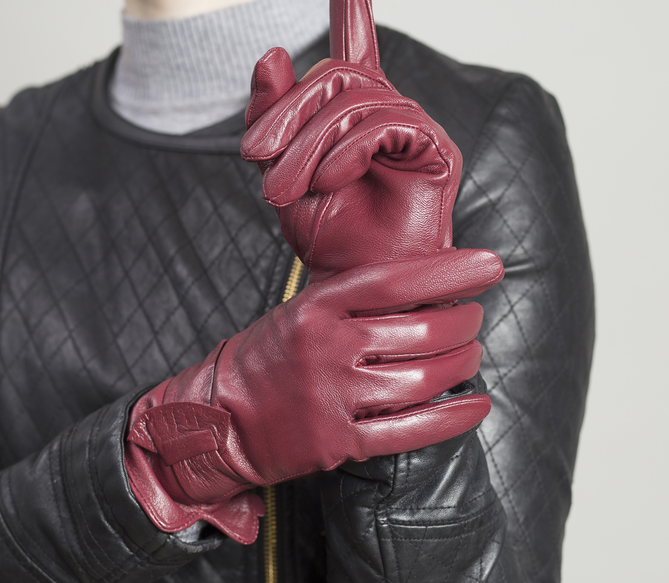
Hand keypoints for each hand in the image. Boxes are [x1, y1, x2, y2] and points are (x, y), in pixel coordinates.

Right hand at [124, 252, 502, 543]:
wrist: (220, 416)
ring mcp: (334, 397)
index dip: (448, 271)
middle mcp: (327, 348)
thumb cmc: (268, 356)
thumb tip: (424, 291)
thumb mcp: (302, 311)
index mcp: (316, 307)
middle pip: (418, 331)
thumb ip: (355, 301)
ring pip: (423, 379)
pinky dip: (453, 417)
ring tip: (472, 351)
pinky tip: (477, 403)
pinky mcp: (340, 442)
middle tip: (474, 315)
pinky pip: (411, 430)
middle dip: (463, 321)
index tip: (487, 265)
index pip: (394, 280)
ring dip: (462, 362)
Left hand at [241, 0, 462, 282]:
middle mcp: (387, 107)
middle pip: (335, 74)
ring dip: (308, 142)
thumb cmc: (323, 232)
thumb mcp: (279, 171)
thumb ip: (273, 115)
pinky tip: (330, 180)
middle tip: (255, 162)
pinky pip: (384, 123)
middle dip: (288, 116)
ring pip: (354, 98)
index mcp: (351, 109)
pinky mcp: (434, 149)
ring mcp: (413, 126)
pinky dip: (346, 149)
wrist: (355, 284)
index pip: (354, 32)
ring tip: (285, 189)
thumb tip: (273, 52)